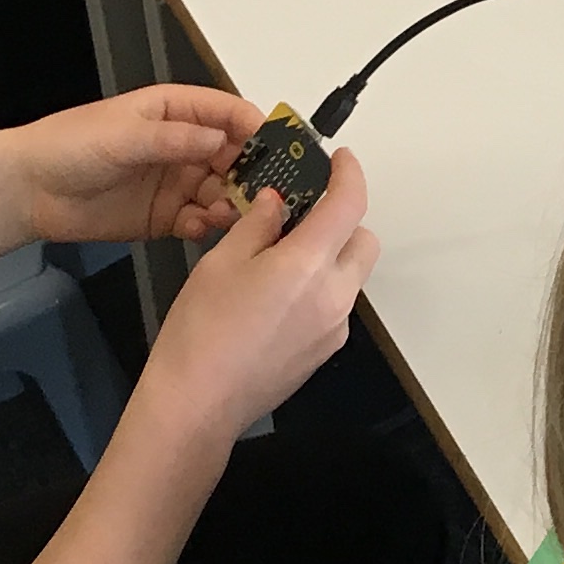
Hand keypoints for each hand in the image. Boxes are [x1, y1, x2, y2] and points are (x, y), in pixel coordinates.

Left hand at [16, 84, 261, 246]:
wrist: (30, 190)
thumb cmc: (70, 146)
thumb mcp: (123, 135)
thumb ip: (173, 139)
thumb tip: (221, 138)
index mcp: (175, 111)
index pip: (228, 113)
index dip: (256, 128)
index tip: (280, 147)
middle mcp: (183, 145)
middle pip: (234, 156)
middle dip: (252, 173)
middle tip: (267, 193)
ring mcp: (176, 182)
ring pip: (222, 191)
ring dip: (232, 203)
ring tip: (230, 215)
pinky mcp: (166, 216)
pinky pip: (201, 221)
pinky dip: (207, 226)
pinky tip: (201, 228)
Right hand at [146, 146, 378, 441]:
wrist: (199, 404)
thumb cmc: (202, 330)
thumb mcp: (222, 262)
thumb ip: (258, 225)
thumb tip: (277, 203)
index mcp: (310, 264)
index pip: (350, 204)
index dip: (349, 174)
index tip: (339, 160)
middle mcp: (335, 295)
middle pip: (363, 241)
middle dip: (342, 221)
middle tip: (300, 215)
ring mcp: (335, 328)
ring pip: (350, 276)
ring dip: (329, 257)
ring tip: (279, 259)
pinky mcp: (326, 351)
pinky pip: (335, 306)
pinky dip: (319, 289)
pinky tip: (277, 298)